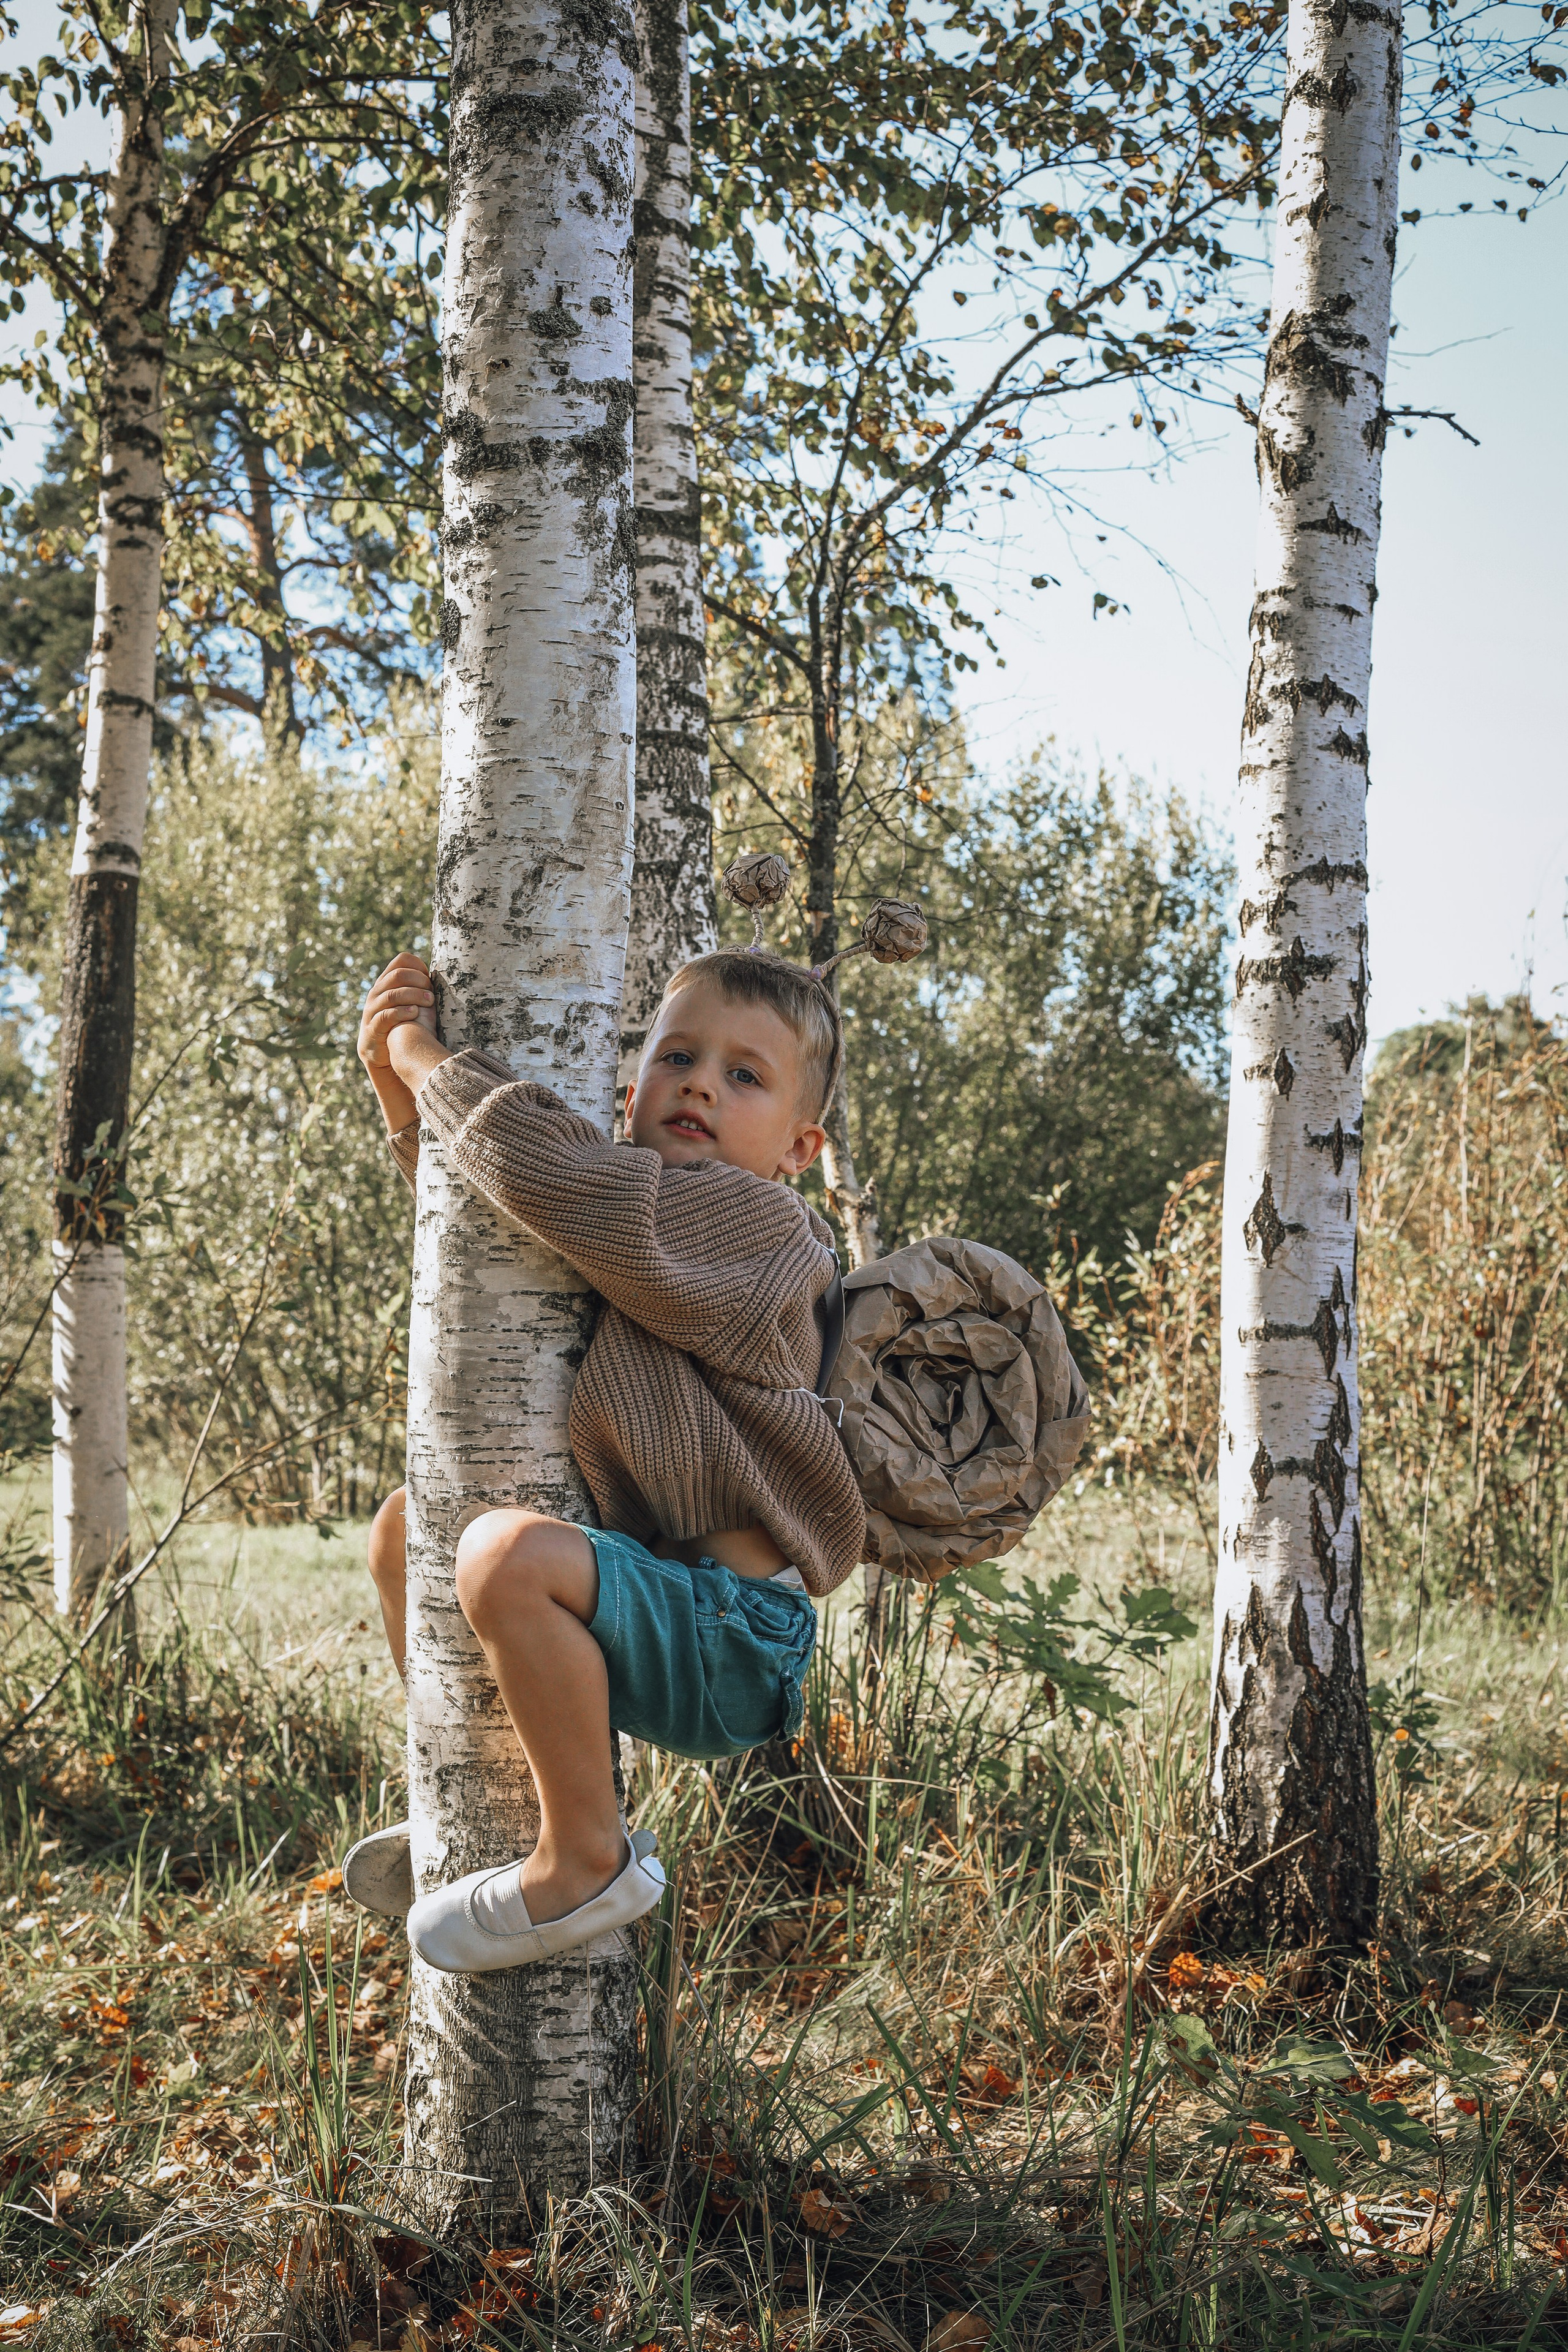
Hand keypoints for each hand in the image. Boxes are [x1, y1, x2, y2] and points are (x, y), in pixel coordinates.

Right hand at [359, 953, 436, 1070]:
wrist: (379, 1052)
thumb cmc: (400, 1024)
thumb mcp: (407, 1002)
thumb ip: (418, 988)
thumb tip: (440, 975)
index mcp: (387, 982)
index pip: (402, 960)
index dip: (419, 966)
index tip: (430, 979)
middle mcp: (377, 992)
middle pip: (398, 974)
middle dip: (419, 981)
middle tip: (431, 995)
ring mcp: (373, 1009)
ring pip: (392, 994)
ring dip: (414, 995)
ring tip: (429, 1002)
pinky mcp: (373, 1027)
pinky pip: (386, 1015)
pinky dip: (402, 1012)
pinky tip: (415, 1013)